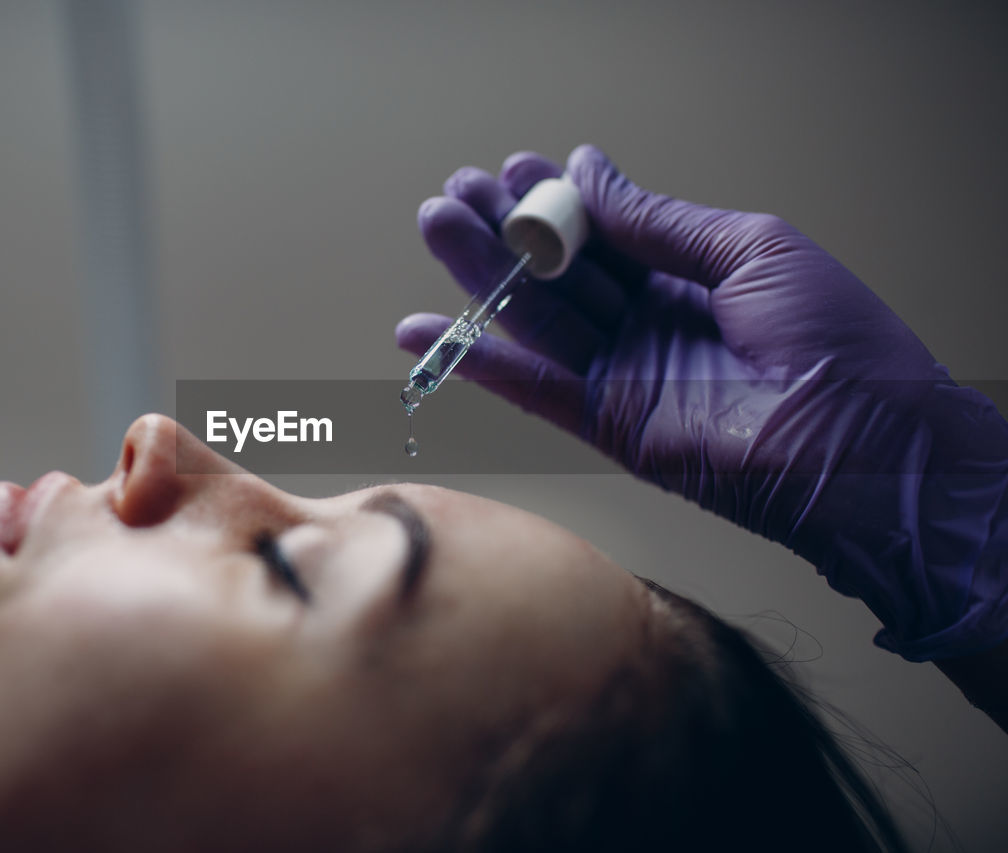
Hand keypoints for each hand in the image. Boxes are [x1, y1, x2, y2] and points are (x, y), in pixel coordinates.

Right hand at [397, 145, 1007, 660]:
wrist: (856, 444)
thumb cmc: (831, 338)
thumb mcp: (754, 248)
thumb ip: (660, 220)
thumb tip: (589, 172)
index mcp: (691, 278)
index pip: (607, 233)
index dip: (560, 199)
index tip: (516, 166)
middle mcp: (649, 324)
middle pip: (562, 271)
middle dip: (509, 229)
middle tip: (457, 192)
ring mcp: (623, 374)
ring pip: (537, 316)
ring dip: (483, 275)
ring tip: (437, 224)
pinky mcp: (605, 422)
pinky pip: (530, 386)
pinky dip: (477, 359)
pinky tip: (426, 331)